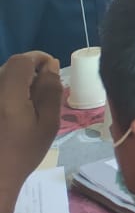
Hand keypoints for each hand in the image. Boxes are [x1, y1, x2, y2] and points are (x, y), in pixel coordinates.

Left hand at [0, 52, 62, 194]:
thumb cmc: (23, 153)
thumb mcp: (47, 123)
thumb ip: (50, 91)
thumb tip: (50, 66)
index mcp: (9, 95)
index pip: (21, 61)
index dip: (37, 58)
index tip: (51, 68)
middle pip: (8, 68)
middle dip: (27, 70)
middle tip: (42, 88)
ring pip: (0, 79)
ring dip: (15, 82)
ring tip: (27, 102)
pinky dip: (6, 94)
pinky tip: (11, 113)